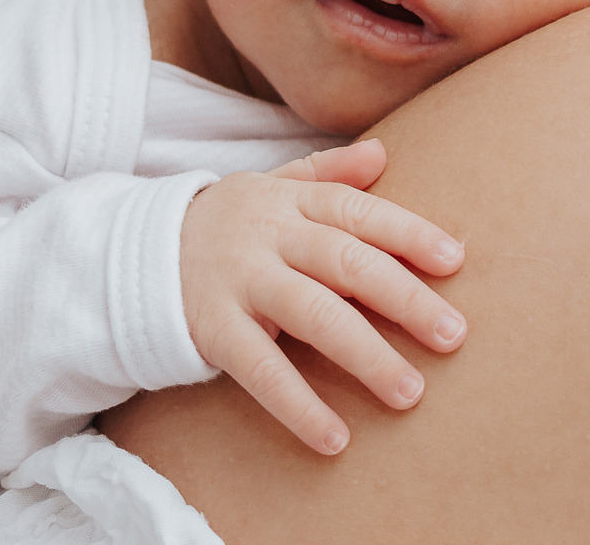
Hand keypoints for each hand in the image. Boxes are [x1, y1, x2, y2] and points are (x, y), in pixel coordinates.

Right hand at [180, 138, 466, 455]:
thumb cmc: (228, 223)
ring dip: (366, 355)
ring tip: (410, 391)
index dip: (408, 233)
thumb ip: (327, 174)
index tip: (455, 260)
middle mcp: (269, 236)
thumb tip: (382, 152)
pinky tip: (335, 436)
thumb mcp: (272, 186)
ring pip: (313, 315)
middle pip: (346, 262)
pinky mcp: (211, 328)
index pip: (358, 211)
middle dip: (404, 298)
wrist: (135, 252)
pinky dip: (298, 404)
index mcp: (291, 201)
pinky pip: (260, 370)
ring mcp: (239, 281)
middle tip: (453, 335)